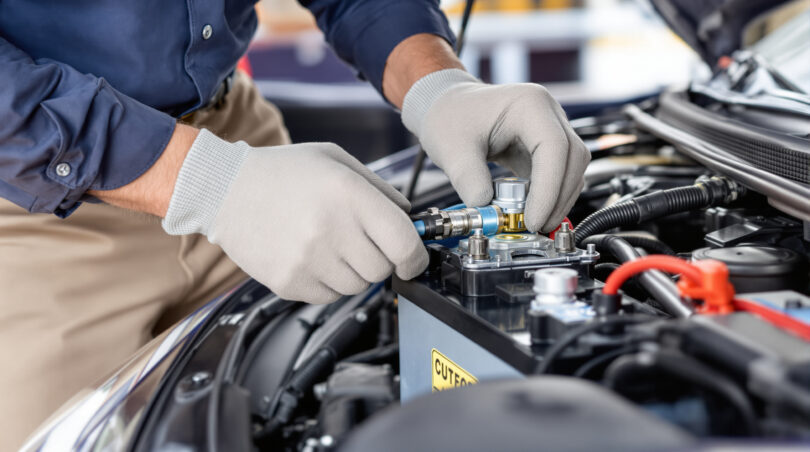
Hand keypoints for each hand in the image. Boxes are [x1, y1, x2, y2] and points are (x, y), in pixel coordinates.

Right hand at [162, 130, 427, 302]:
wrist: (224, 190)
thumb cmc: (283, 172)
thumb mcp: (337, 161)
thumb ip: (379, 189)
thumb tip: (411, 219)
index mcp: (349, 196)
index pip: (404, 243)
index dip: (416, 257)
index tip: (414, 258)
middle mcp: (331, 230)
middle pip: (383, 270)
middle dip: (381, 260)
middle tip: (362, 242)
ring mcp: (309, 261)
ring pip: (358, 287)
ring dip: (354, 272)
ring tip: (331, 245)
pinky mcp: (289, 283)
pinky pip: (330, 297)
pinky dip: (330, 282)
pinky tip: (312, 256)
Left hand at [401, 69, 589, 232]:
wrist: (450, 106)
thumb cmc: (451, 115)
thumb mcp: (451, 148)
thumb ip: (468, 179)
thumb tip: (486, 210)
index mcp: (529, 104)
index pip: (554, 148)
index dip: (549, 189)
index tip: (533, 219)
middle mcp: (547, 113)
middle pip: (572, 158)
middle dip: (558, 198)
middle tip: (537, 227)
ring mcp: (550, 128)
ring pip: (572, 167)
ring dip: (558, 199)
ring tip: (534, 223)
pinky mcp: (545, 146)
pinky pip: (560, 173)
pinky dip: (551, 195)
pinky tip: (533, 211)